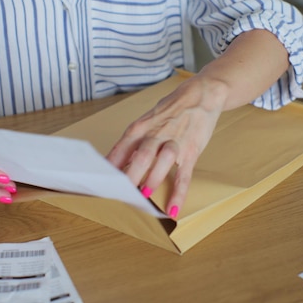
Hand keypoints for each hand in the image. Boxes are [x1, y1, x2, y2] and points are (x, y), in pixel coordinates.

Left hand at [106, 76, 226, 218]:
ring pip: (161, 161)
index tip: (101, 182)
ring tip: (144, 194)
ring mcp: (174, 143)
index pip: (121, 148)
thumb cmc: (171, 109)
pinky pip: (184, 175)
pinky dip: (178, 193)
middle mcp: (156, 134)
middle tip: (121, 192)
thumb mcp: (147, 121)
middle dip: (130, 176)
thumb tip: (118, 163)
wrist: (201, 94)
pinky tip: (172, 208)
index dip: (111, 166)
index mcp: (140, 127)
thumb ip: (134, 142)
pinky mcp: (191, 151)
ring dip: (152, 178)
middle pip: (141, 155)